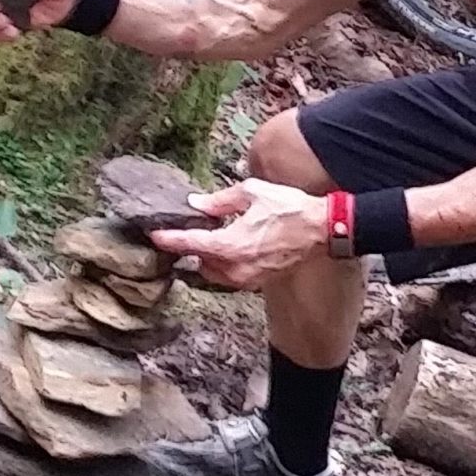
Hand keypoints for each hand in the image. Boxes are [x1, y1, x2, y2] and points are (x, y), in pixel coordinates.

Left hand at [151, 178, 327, 290]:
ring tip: (212, 236)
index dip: (168, 239)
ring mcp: (246, 279)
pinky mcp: (256, 283)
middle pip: (198, 261)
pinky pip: (229, 276)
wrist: (321, 230)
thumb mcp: (251, 193)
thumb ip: (219, 201)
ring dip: (207, 256)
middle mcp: (235, 267)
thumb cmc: (289, 209)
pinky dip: (224, 263)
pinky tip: (230, 246)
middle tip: (186, 229)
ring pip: (212, 271)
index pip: (189, 245)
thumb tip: (196, 204)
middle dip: (191, 246)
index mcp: (230, 245)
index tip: (153, 234)